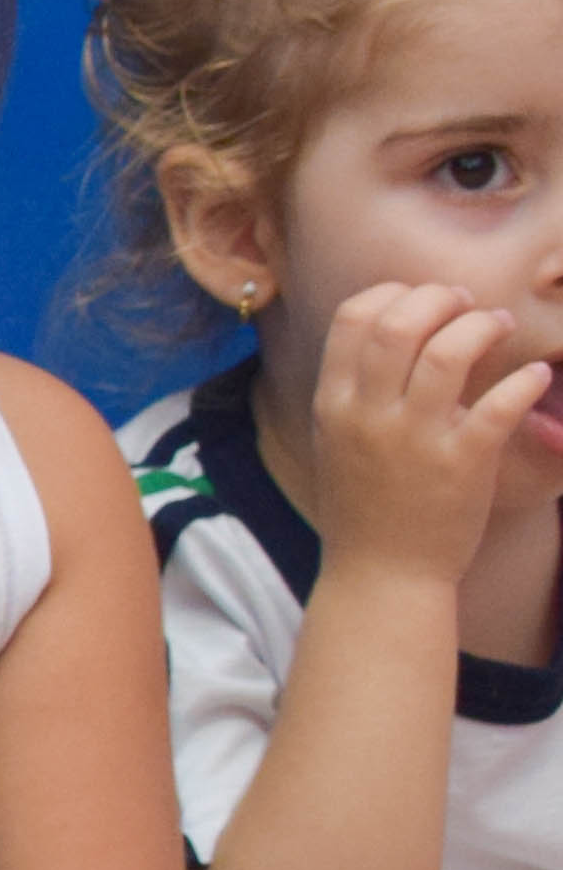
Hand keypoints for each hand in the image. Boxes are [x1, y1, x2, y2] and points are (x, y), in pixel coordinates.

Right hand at [290, 282, 553, 589]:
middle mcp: (369, 415)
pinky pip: (500, 404)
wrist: (381, 575)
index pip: (354, 317)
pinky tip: (534, 376)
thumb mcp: (337, 441)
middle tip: (467, 305)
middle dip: (441, 299)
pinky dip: (525, 380)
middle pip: (400, 323)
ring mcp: (415, 439)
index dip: (395, 294)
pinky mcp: (462, 463)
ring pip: (450, 352)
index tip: (424, 303)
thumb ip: (355, 390)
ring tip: (500, 327)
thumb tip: (393, 332)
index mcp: (334, 404)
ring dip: (483, 326)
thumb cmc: (365, 507)